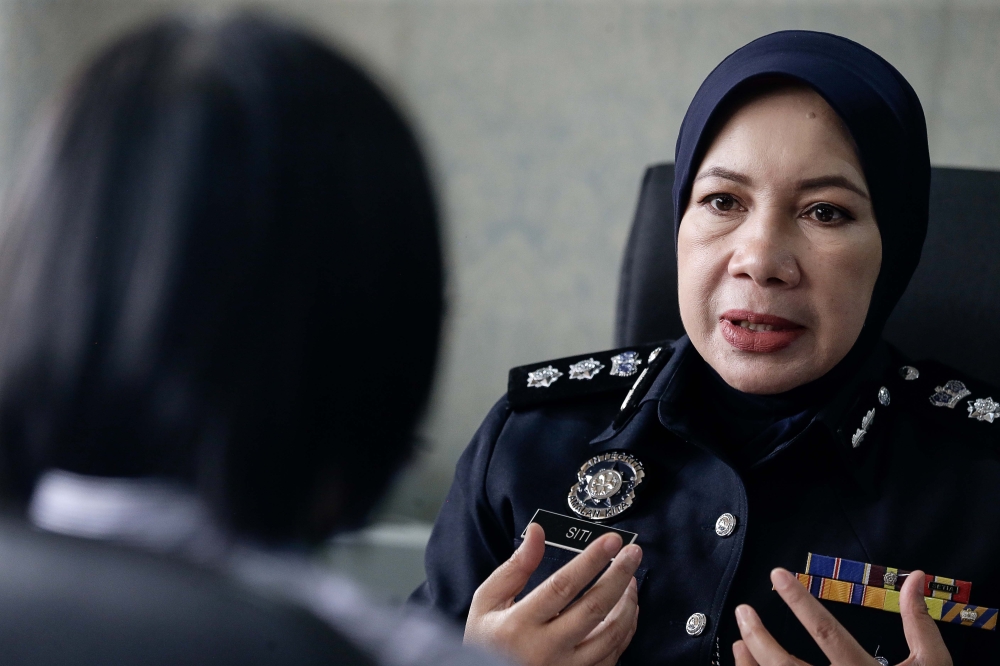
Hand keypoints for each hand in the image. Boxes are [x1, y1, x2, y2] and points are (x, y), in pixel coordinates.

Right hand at [464, 522, 641, 665]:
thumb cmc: (486, 642)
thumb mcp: (487, 603)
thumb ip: (514, 568)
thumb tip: (537, 532)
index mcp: (519, 625)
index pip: (563, 586)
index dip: (591, 561)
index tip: (611, 541)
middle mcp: (545, 649)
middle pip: (594, 609)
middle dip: (619, 576)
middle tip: (634, 553)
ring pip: (610, 635)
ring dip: (627, 604)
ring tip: (631, 580)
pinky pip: (613, 656)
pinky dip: (625, 630)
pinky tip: (626, 611)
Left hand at [733, 568, 952, 665]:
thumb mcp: (933, 664)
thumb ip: (918, 622)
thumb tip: (915, 576)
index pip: (825, 632)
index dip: (799, 602)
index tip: (778, 574)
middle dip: (759, 637)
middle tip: (742, 611)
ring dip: (752, 662)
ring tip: (739, 640)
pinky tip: (750, 665)